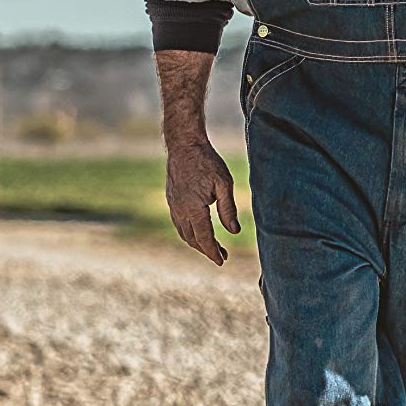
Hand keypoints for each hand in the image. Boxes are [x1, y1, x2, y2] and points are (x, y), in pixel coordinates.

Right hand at [165, 138, 241, 264]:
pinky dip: (188, 232)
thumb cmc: (207, 161)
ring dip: (196, 242)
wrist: (184, 144)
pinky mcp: (171, 199)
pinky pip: (178, 222)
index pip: (204, 238)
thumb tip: (234, 231)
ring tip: (211, 246)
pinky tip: (198, 229)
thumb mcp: (224, 184)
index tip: (222, 261)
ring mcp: (173, 204)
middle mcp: (179, 210)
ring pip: (183, 232)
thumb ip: (228, 209)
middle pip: (192, 239)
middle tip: (222, 255)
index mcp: (193, 209)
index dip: (213, 252)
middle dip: (206, 250)